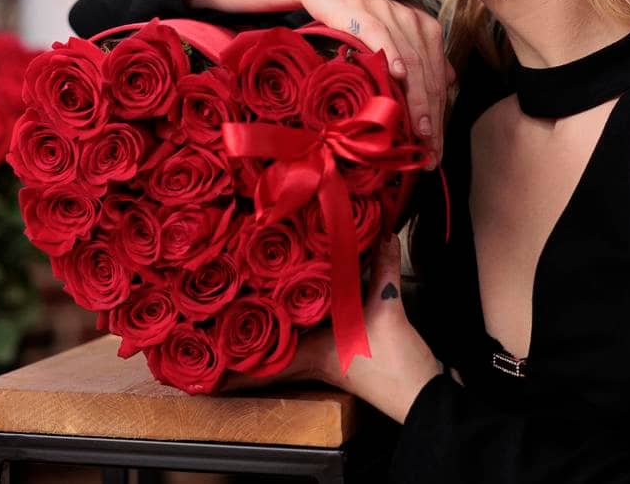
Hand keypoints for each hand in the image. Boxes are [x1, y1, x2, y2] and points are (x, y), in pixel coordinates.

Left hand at [219, 234, 443, 424]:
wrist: (425, 395)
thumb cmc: (395, 365)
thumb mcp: (387, 312)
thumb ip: (382, 271)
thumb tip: (382, 233)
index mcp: (312, 355)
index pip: (263, 366)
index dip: (233, 371)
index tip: (204, 370)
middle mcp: (315, 357)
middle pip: (271, 351)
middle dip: (245, 340)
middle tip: (215, 324)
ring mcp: (331, 356)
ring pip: (293, 339)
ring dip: (275, 326)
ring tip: (247, 305)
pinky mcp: (350, 350)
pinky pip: (319, 330)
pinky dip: (312, 315)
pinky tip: (310, 298)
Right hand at [294, 0, 454, 168]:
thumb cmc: (361, 10)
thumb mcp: (396, 31)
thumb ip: (421, 55)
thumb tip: (450, 80)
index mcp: (427, 31)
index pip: (438, 82)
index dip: (440, 119)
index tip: (437, 152)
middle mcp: (416, 24)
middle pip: (429, 79)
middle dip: (432, 121)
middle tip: (430, 154)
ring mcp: (392, 18)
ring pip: (412, 64)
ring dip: (417, 101)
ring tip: (419, 133)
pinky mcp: (365, 13)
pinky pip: (383, 37)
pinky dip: (391, 57)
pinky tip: (395, 78)